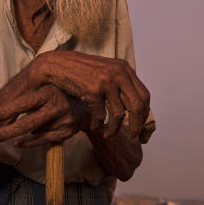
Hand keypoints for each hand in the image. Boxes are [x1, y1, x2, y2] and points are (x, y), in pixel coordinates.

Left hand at [0, 85, 88, 145]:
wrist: (84, 107)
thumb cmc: (55, 96)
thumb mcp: (44, 90)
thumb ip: (27, 98)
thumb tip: (1, 105)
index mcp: (49, 92)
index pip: (25, 102)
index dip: (8, 110)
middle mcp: (58, 106)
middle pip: (29, 123)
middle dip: (8, 132)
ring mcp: (63, 121)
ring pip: (35, 132)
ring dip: (18, 135)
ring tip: (2, 136)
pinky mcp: (66, 132)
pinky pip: (42, 140)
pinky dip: (28, 142)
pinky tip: (18, 143)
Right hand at [26, 51, 149, 138]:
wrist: (58, 65)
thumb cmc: (82, 71)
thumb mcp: (106, 71)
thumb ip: (122, 84)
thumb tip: (138, 109)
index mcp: (125, 69)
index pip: (145, 96)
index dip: (145, 115)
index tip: (142, 128)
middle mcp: (118, 73)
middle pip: (138, 106)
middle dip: (138, 126)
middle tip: (134, 138)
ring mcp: (106, 81)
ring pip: (119, 115)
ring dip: (114, 129)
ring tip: (108, 134)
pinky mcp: (93, 90)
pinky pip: (101, 116)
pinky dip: (98, 125)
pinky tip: (95, 127)